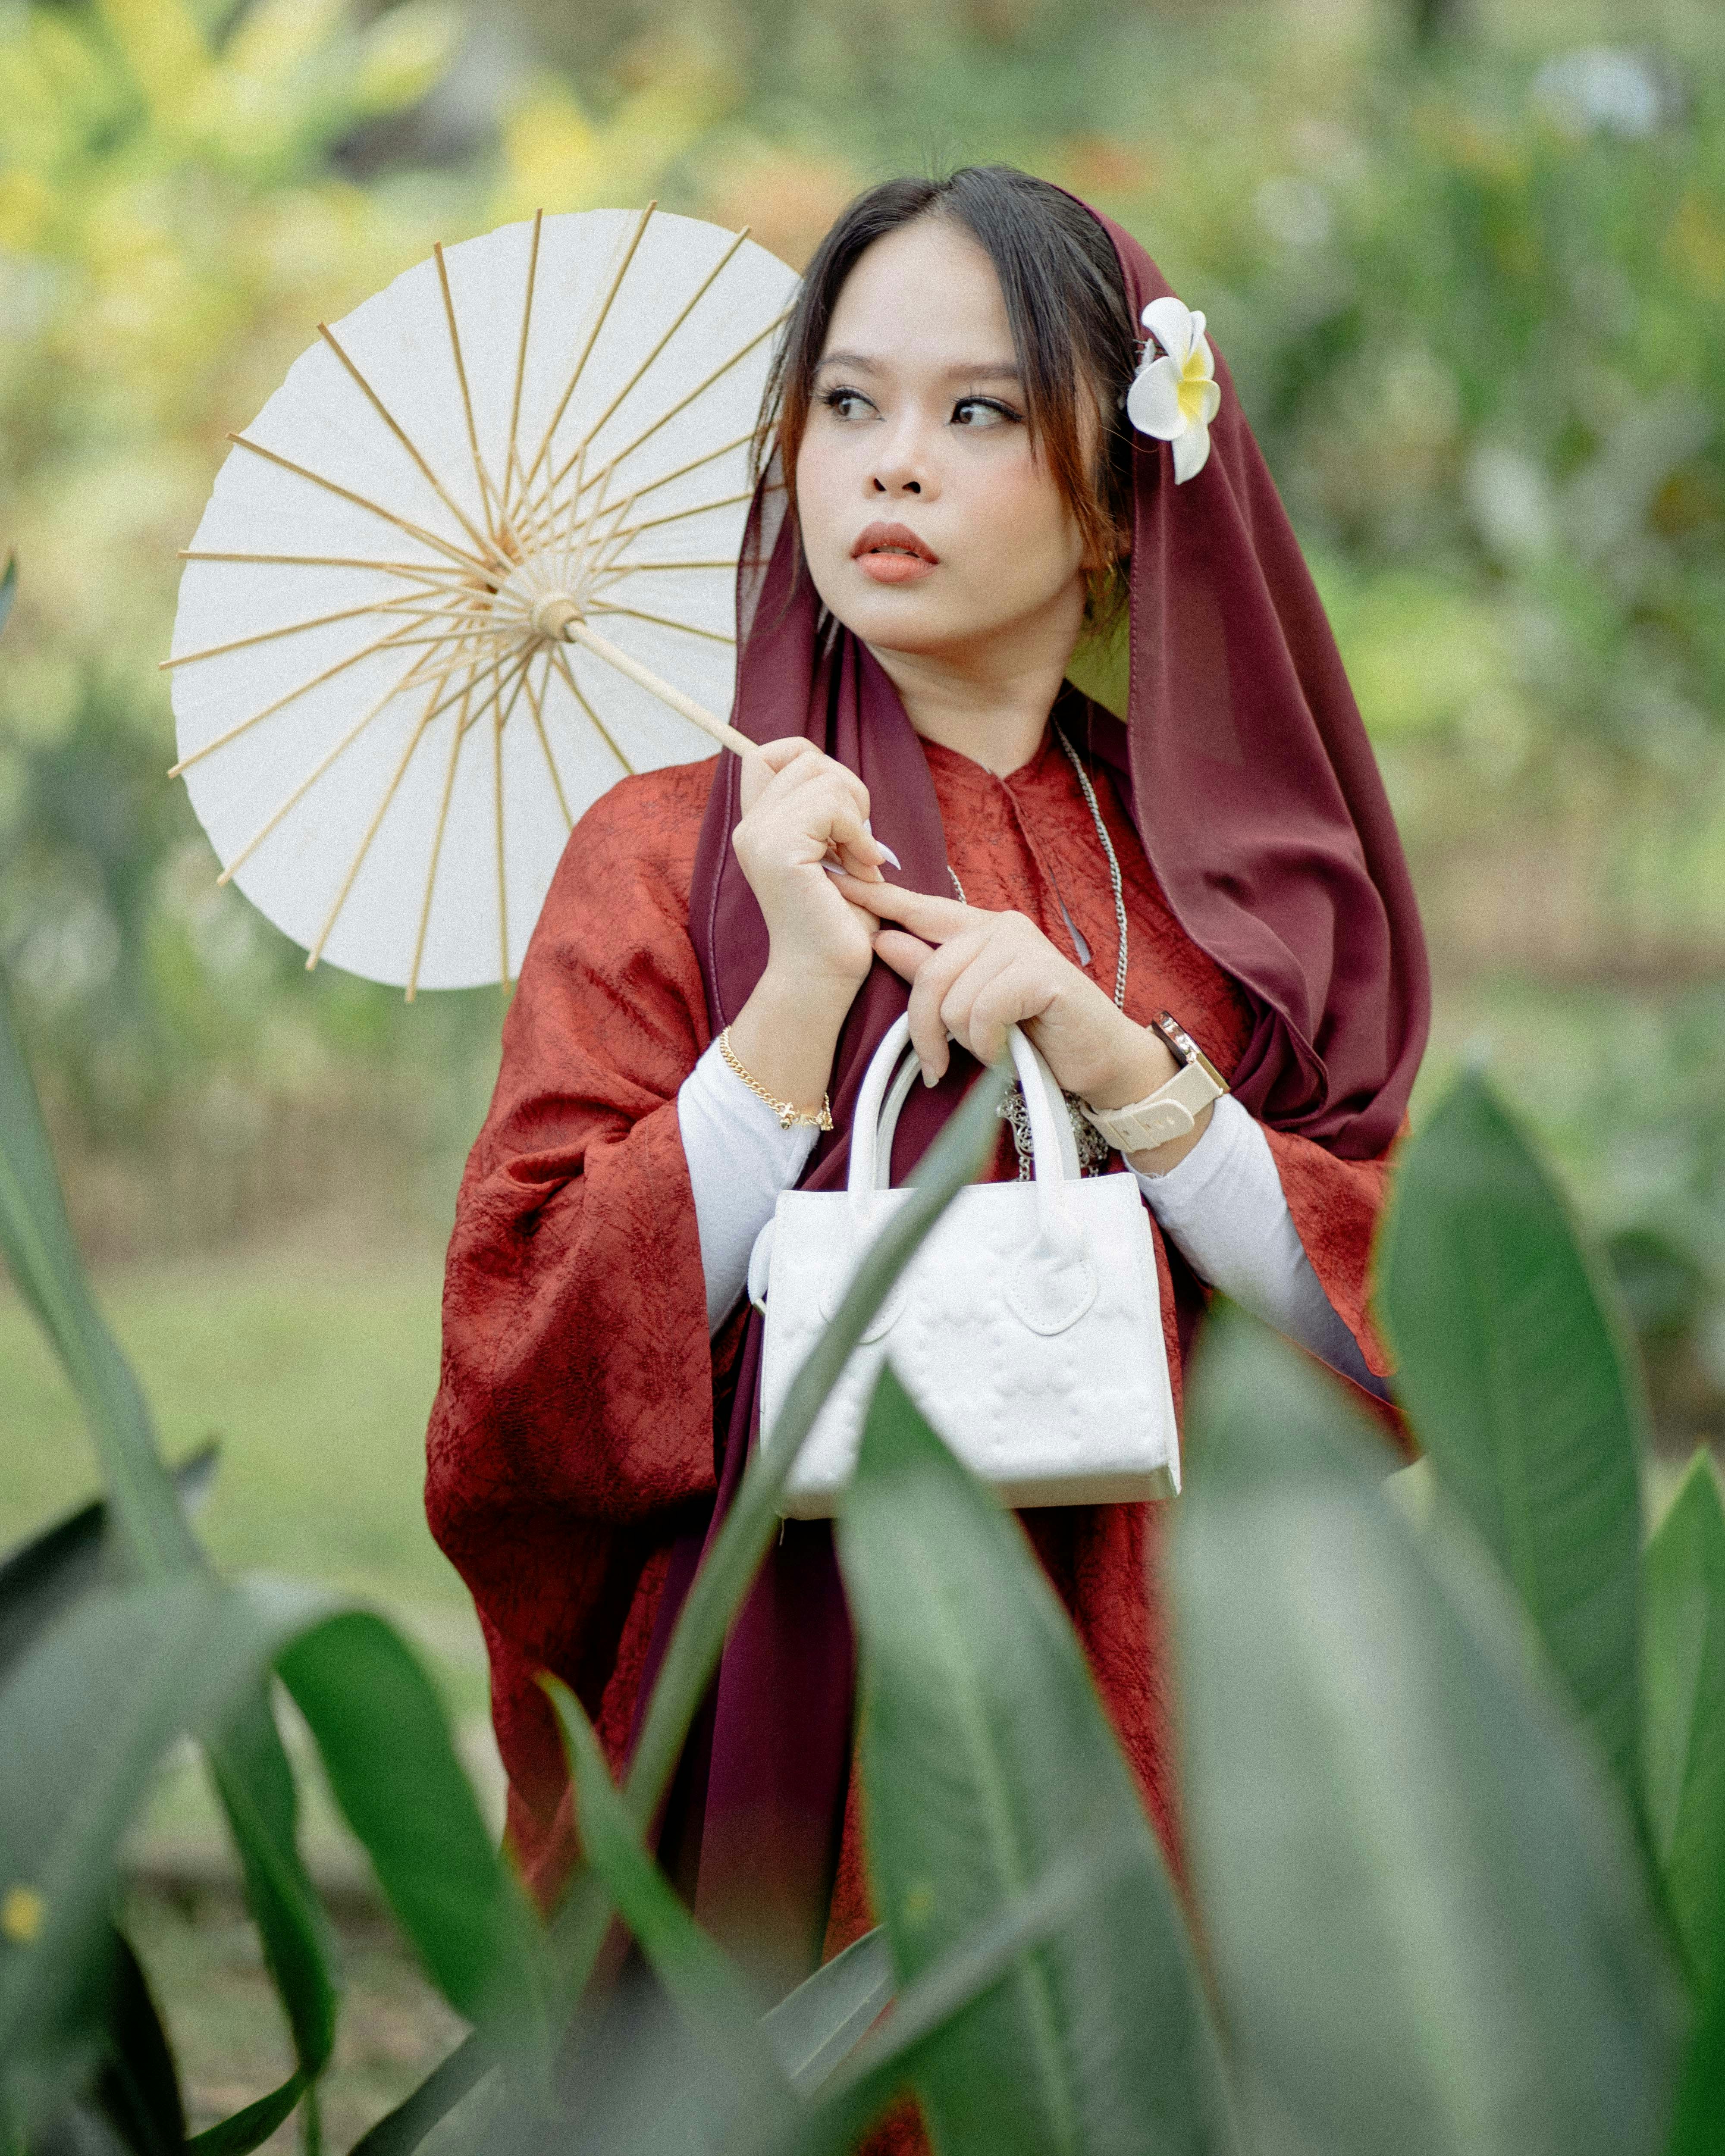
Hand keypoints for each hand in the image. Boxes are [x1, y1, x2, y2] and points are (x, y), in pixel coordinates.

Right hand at [733, 739, 889, 995]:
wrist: (823, 977)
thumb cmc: (837, 922)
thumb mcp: (831, 853)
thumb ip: (824, 814)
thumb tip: (843, 778)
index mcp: (758, 826)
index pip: (769, 753)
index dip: (812, 761)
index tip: (839, 812)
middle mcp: (750, 827)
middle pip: (802, 754)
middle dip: (846, 788)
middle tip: (857, 840)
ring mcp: (759, 836)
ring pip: (820, 774)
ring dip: (855, 814)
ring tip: (859, 860)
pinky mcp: (778, 850)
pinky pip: (830, 804)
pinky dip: (858, 832)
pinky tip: (862, 867)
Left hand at [830, 877, 1176, 1104]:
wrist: (1100, 1061)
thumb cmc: (1036, 1035)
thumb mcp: (973, 1006)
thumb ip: (931, 972)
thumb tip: (882, 939)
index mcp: (981, 929)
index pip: (919, 907)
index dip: (877, 897)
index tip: (835, 880)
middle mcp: (1000, 927)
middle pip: (929, 973)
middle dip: (927, 1030)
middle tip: (937, 1065)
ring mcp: (1022, 946)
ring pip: (954, 1000)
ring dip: (968, 1041)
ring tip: (994, 1050)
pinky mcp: (1041, 973)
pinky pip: (982, 1012)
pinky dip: (989, 1045)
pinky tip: (1007, 1052)